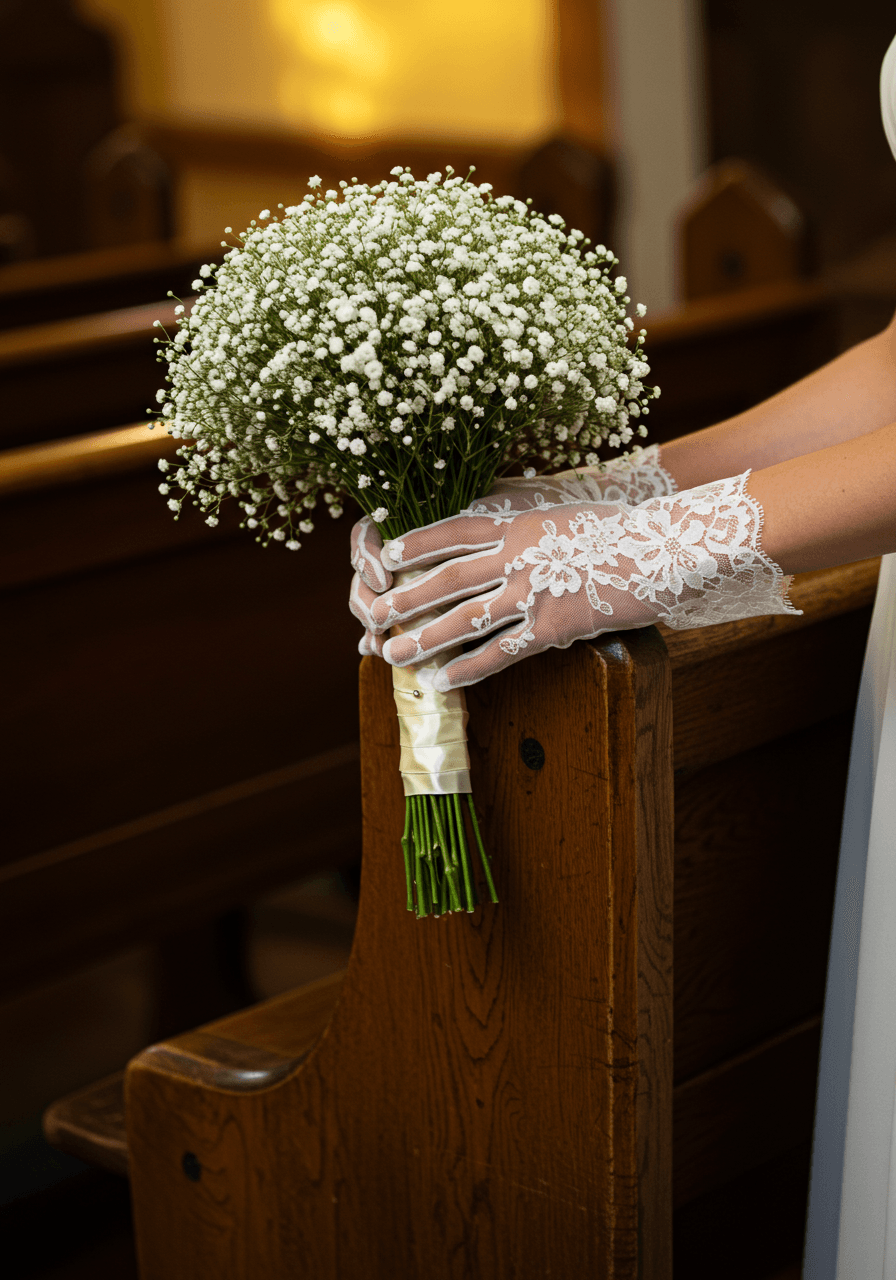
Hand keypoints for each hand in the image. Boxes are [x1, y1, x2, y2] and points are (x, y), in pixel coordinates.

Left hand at [364, 472, 796, 690]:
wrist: (665, 549)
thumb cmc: (623, 528)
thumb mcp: (568, 512)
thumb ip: (531, 521)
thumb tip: (509, 522)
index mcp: (519, 522)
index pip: (453, 530)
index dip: (416, 544)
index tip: (386, 555)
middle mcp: (516, 555)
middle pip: (446, 578)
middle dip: (404, 598)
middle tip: (371, 613)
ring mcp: (531, 591)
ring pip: (463, 618)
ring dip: (423, 638)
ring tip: (391, 654)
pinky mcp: (551, 625)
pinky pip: (500, 651)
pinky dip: (467, 669)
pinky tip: (443, 682)